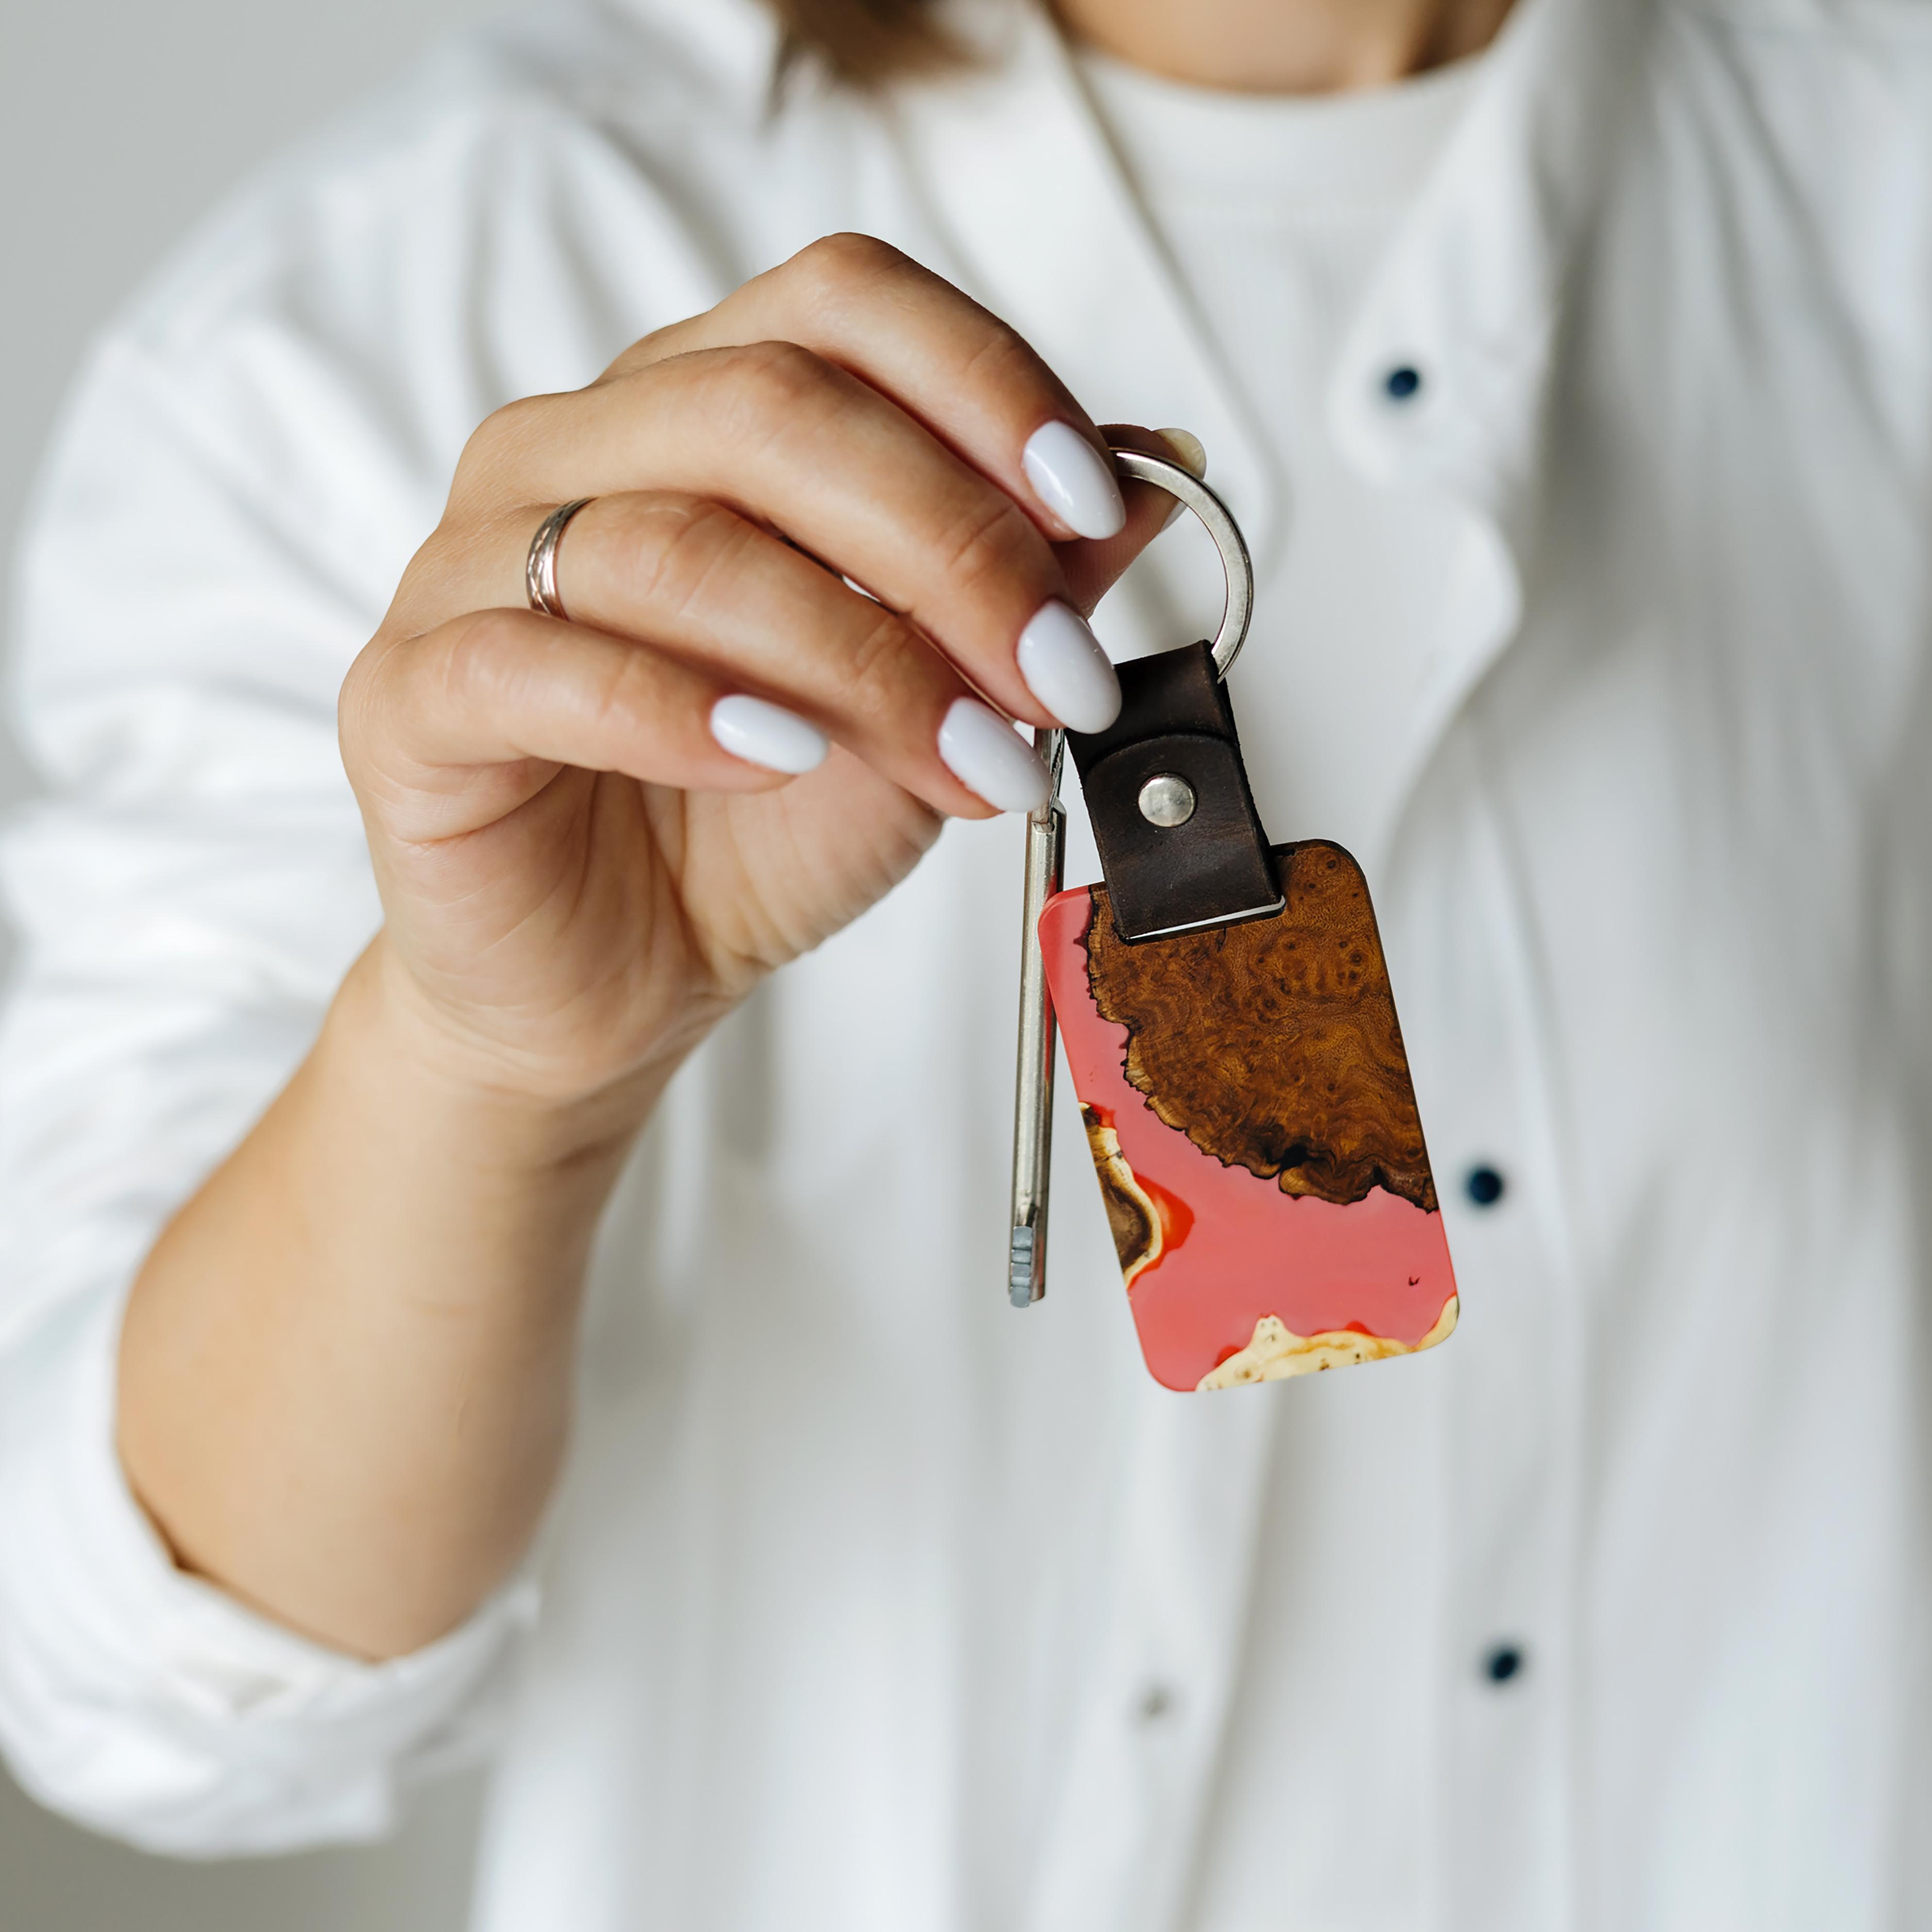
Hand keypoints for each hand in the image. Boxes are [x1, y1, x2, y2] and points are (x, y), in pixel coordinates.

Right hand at [341, 233, 1175, 1111]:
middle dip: (947, 544)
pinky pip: (534, 663)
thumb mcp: (930, 702)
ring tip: (962, 760)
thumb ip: (1021, 585)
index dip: (983, 384)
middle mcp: (574, 452)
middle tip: (1052, 678)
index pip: (840, 304)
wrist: (615, 981)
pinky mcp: (410, 696)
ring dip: (852, 654)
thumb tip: (1158, 472)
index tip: (1092, 508)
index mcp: (694, 410)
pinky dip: (676, 708)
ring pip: (668, 540)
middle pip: (767, 409)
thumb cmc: (759, 831)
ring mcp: (472, 565)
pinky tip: (777, 759)